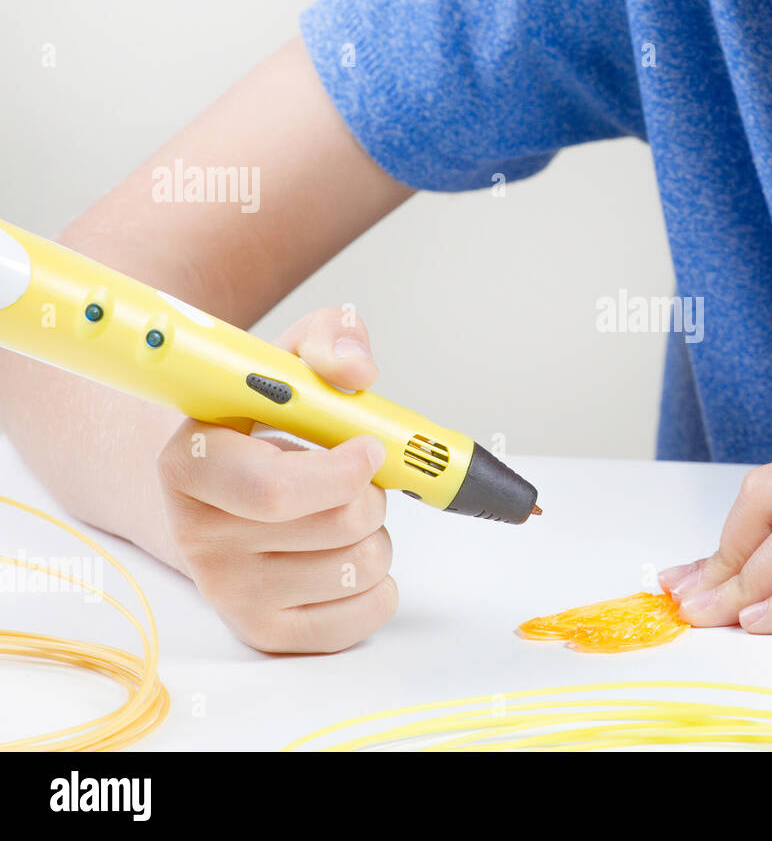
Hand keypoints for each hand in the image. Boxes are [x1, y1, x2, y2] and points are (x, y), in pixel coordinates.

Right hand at [157, 306, 396, 652]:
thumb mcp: (286, 360)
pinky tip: (348, 552)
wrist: (217, 487)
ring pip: (363, 566)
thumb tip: (355, 370)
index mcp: (190, 464)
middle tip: (355, 475)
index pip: (275, 489)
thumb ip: (328, 340)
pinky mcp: (266, 632)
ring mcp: (230, 592)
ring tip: (341, 511)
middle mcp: (199, 537)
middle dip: (373, 493)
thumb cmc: (257, 422)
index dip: (343, 471)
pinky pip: (367, 614)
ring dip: (378, 533)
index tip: (370, 447)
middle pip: (340, 525)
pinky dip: (380, 582)